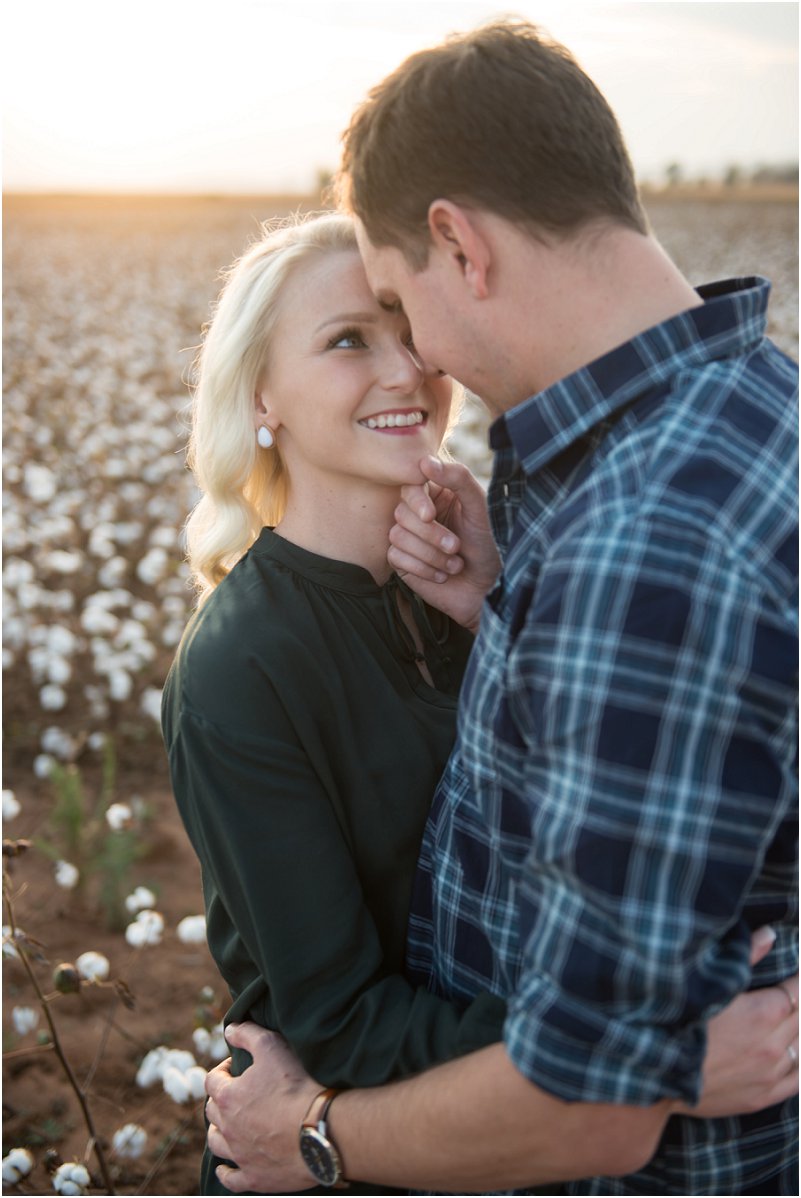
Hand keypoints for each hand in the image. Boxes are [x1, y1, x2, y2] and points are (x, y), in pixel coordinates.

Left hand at [205, 1024, 319, 1193]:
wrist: (320, 1129)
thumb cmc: (297, 1085)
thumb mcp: (272, 1046)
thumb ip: (248, 1034)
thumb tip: (230, 1029)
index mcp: (228, 1097)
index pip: (212, 1080)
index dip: (223, 1069)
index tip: (236, 1066)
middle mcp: (228, 1127)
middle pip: (212, 1112)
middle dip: (221, 1098)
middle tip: (237, 1092)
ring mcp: (239, 1155)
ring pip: (216, 1143)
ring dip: (219, 1131)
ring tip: (229, 1125)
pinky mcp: (254, 1178)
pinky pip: (230, 1178)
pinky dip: (225, 1172)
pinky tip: (225, 1167)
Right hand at [388, 456, 499, 632]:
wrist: (487, 589)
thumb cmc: (489, 545)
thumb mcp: (480, 508)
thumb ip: (458, 479)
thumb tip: (425, 461)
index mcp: (437, 493)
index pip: (411, 484)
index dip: (416, 500)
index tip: (430, 515)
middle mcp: (419, 512)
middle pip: (402, 512)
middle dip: (430, 535)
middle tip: (456, 547)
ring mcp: (408, 536)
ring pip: (398, 536)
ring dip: (430, 555)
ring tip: (454, 564)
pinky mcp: (402, 560)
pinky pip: (395, 557)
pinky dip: (421, 568)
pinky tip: (441, 575)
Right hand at [682, 928, 798, 1118]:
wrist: (658, 1074)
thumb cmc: (679, 1022)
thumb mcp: (711, 984)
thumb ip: (746, 957)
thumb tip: (770, 935)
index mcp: (764, 1012)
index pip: (797, 990)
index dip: (799, 979)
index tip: (796, 974)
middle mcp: (773, 1044)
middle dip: (799, 1002)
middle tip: (793, 994)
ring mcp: (770, 1073)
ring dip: (798, 1031)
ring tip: (792, 1020)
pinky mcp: (763, 1096)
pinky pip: (798, 1080)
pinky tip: (797, 1053)